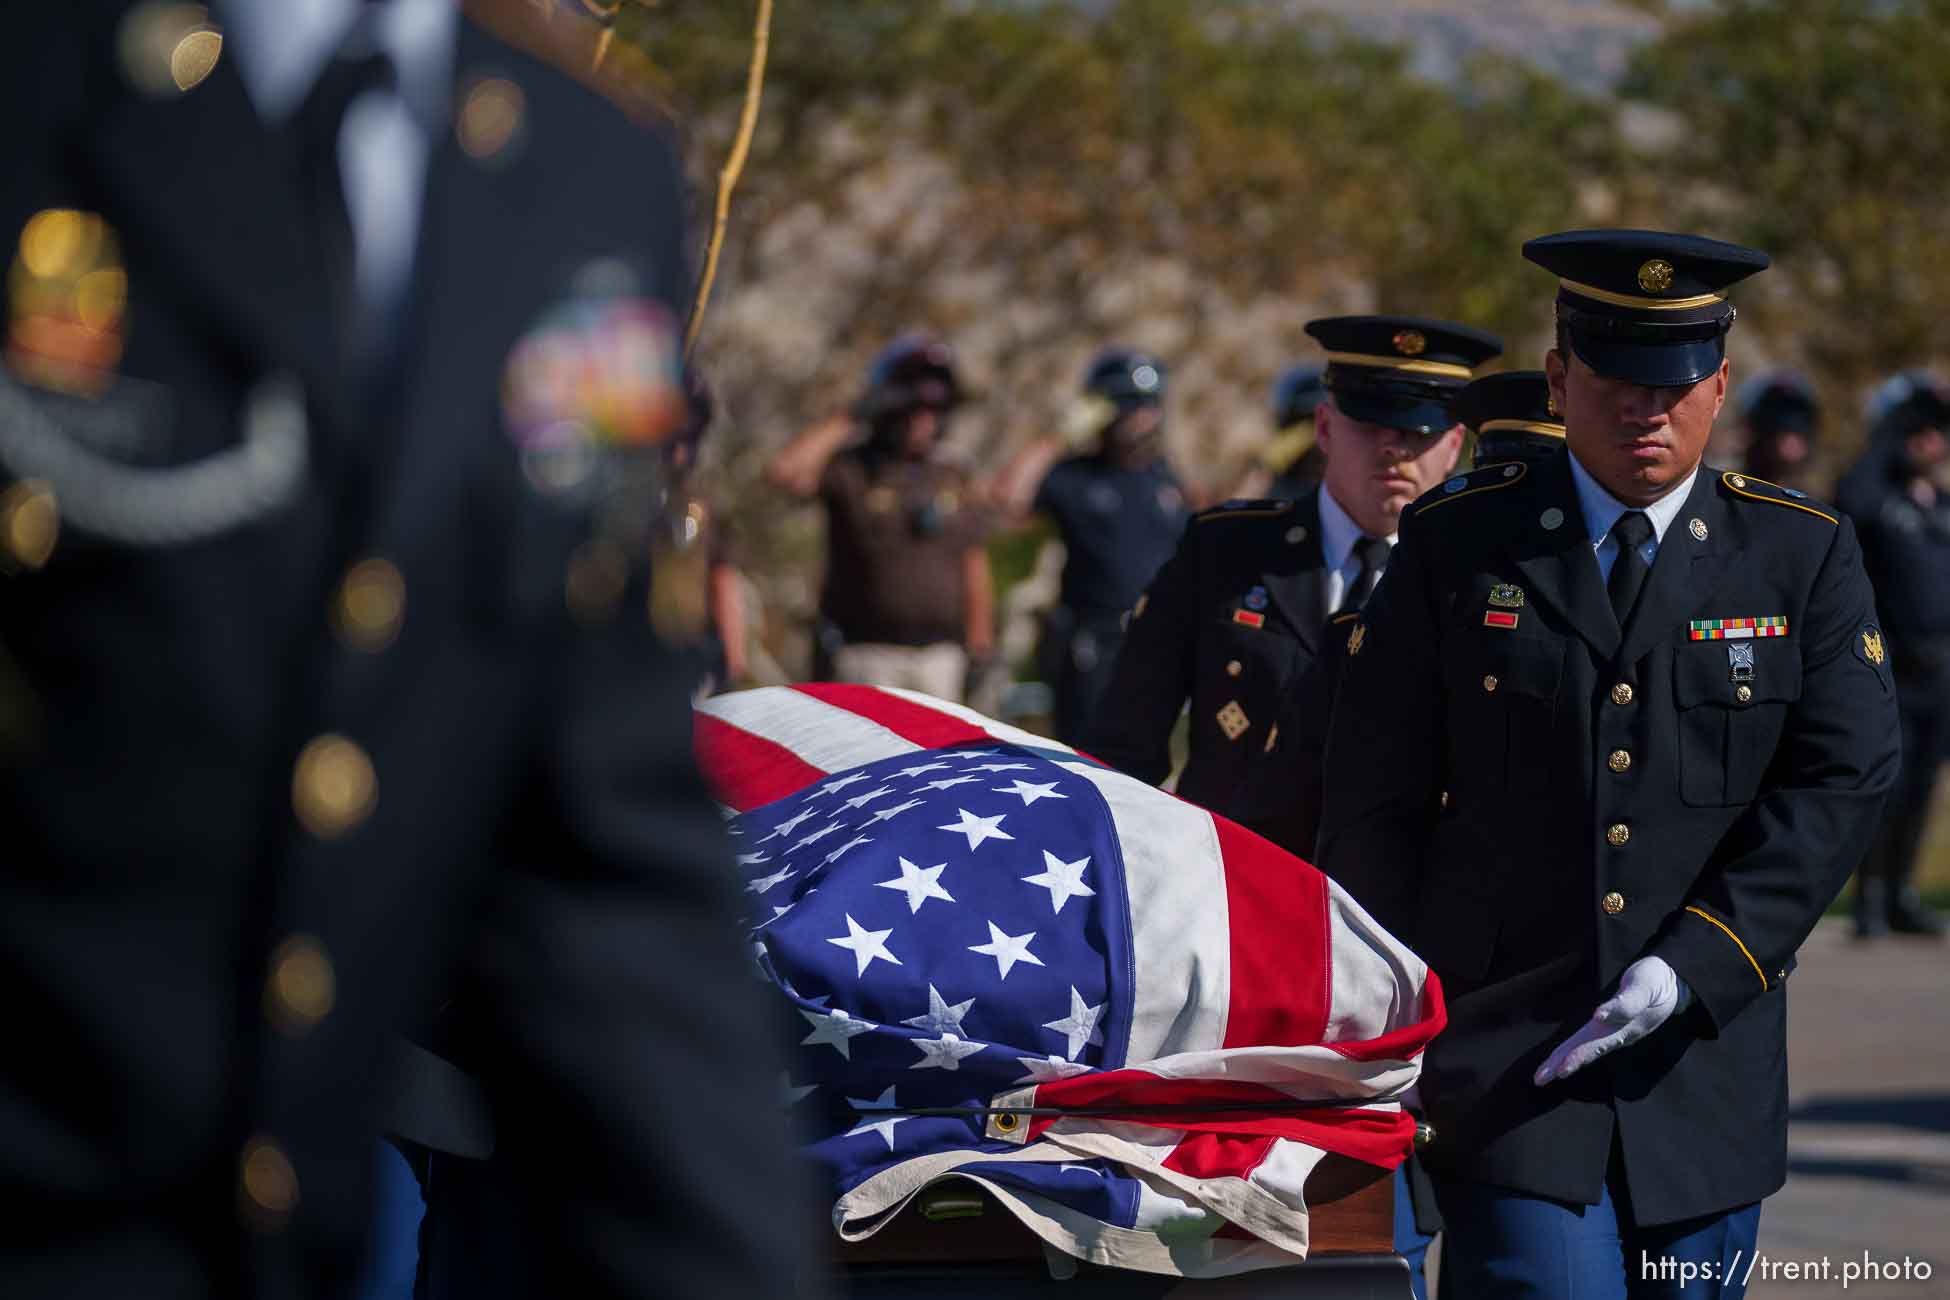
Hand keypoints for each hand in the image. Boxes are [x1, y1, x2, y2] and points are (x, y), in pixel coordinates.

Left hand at [1534, 956, 1692, 1085]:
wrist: (1675, 980)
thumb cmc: (1656, 981)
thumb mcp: (1644, 988)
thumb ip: (1625, 1004)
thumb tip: (1598, 1015)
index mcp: (1620, 1027)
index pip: (1590, 1046)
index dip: (1573, 1058)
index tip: (1558, 1072)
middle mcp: (1616, 1033)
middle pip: (1583, 1050)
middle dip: (1560, 1065)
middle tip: (1538, 1080)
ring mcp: (1617, 1031)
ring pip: (1586, 1047)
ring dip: (1566, 1060)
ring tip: (1548, 1074)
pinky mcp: (1617, 1024)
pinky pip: (1592, 1039)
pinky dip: (1578, 1047)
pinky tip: (1565, 1056)